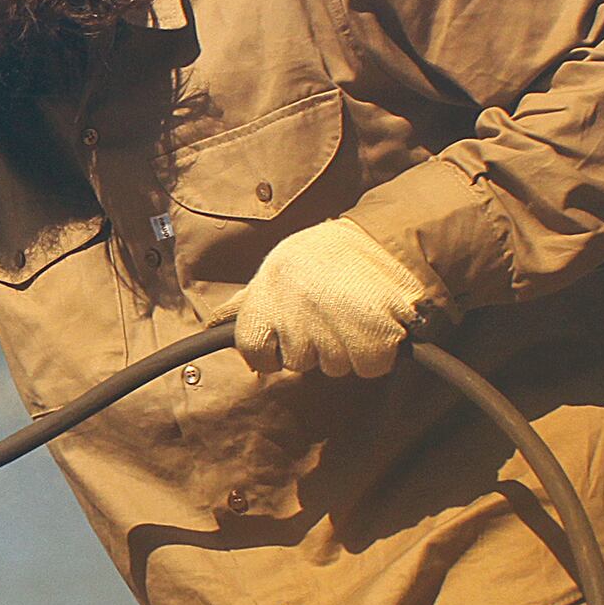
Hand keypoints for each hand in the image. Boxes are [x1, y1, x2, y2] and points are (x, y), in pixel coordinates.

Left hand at [231, 219, 428, 378]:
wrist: (389, 237)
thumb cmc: (330, 254)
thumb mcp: (280, 266)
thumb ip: (247, 301)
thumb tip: (214, 324)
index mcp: (266, 294)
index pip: (253, 351)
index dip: (273, 349)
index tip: (289, 334)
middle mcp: (294, 312)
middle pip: (299, 362)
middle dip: (317, 344)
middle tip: (332, 309)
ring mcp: (332, 329)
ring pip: (334, 367)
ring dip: (348, 347)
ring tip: (356, 309)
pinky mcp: (372, 341)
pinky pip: (368, 367)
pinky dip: (377, 352)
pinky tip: (377, 321)